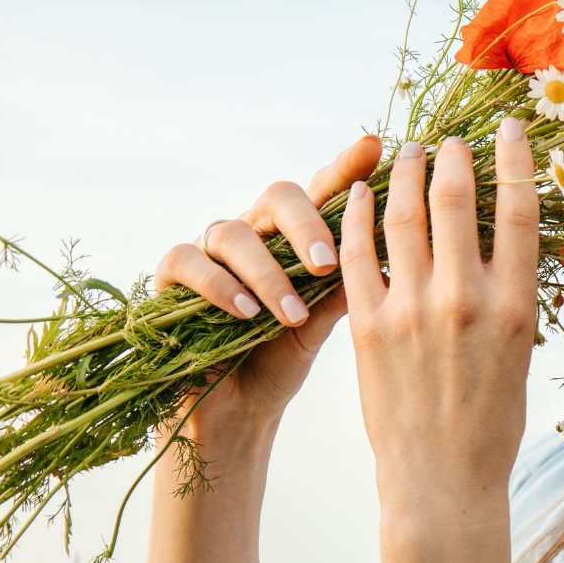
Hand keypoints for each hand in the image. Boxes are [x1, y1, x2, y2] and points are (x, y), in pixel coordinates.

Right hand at [155, 135, 382, 428]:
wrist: (235, 414)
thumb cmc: (280, 364)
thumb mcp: (321, 327)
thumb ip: (345, 291)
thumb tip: (391, 262)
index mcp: (293, 238)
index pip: (322, 193)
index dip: (345, 168)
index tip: (375, 148)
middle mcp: (253, 233)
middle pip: (278, 196)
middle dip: (305, 224)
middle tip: (326, 263)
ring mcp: (210, 251)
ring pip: (234, 233)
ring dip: (267, 275)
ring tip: (293, 316)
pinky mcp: (172, 278)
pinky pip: (189, 260)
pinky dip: (219, 286)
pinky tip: (246, 314)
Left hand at [338, 121, 538, 513]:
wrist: (441, 481)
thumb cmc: (491, 426)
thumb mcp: (519, 357)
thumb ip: (507, 297)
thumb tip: (495, 243)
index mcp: (515, 308)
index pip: (517, 210)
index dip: (514, 159)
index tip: (508, 128)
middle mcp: (465, 300)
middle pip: (455, 198)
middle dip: (451, 156)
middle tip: (448, 140)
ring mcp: (411, 311)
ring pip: (402, 215)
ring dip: (403, 175)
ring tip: (405, 154)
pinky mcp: (366, 327)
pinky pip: (357, 254)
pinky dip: (356, 217)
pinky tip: (357, 197)